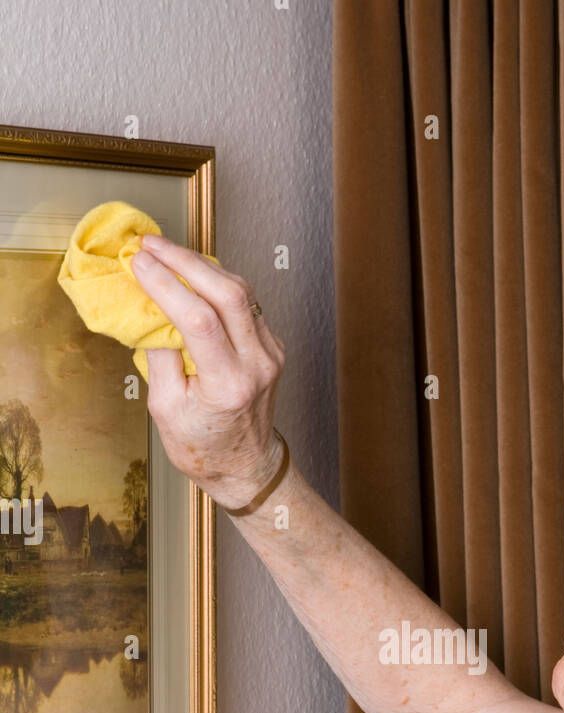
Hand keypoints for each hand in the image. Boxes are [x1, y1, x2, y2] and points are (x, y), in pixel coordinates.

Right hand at [130, 236, 286, 509]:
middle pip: (228, 293)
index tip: (140, 263)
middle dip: (186, 261)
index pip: (200, 320)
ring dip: (203, 266)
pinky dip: (217, 283)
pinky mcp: (272, 346)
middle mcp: (257, 365)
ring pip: (242, 291)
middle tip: (152, 245)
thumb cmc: (203, 447)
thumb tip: (149, 306)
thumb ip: (159, 356)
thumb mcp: (166, 409)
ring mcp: (270, 354)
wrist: (245, 466)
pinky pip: (246, 303)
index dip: (168, 285)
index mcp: (229, 386)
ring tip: (167, 252)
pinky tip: (193, 275)